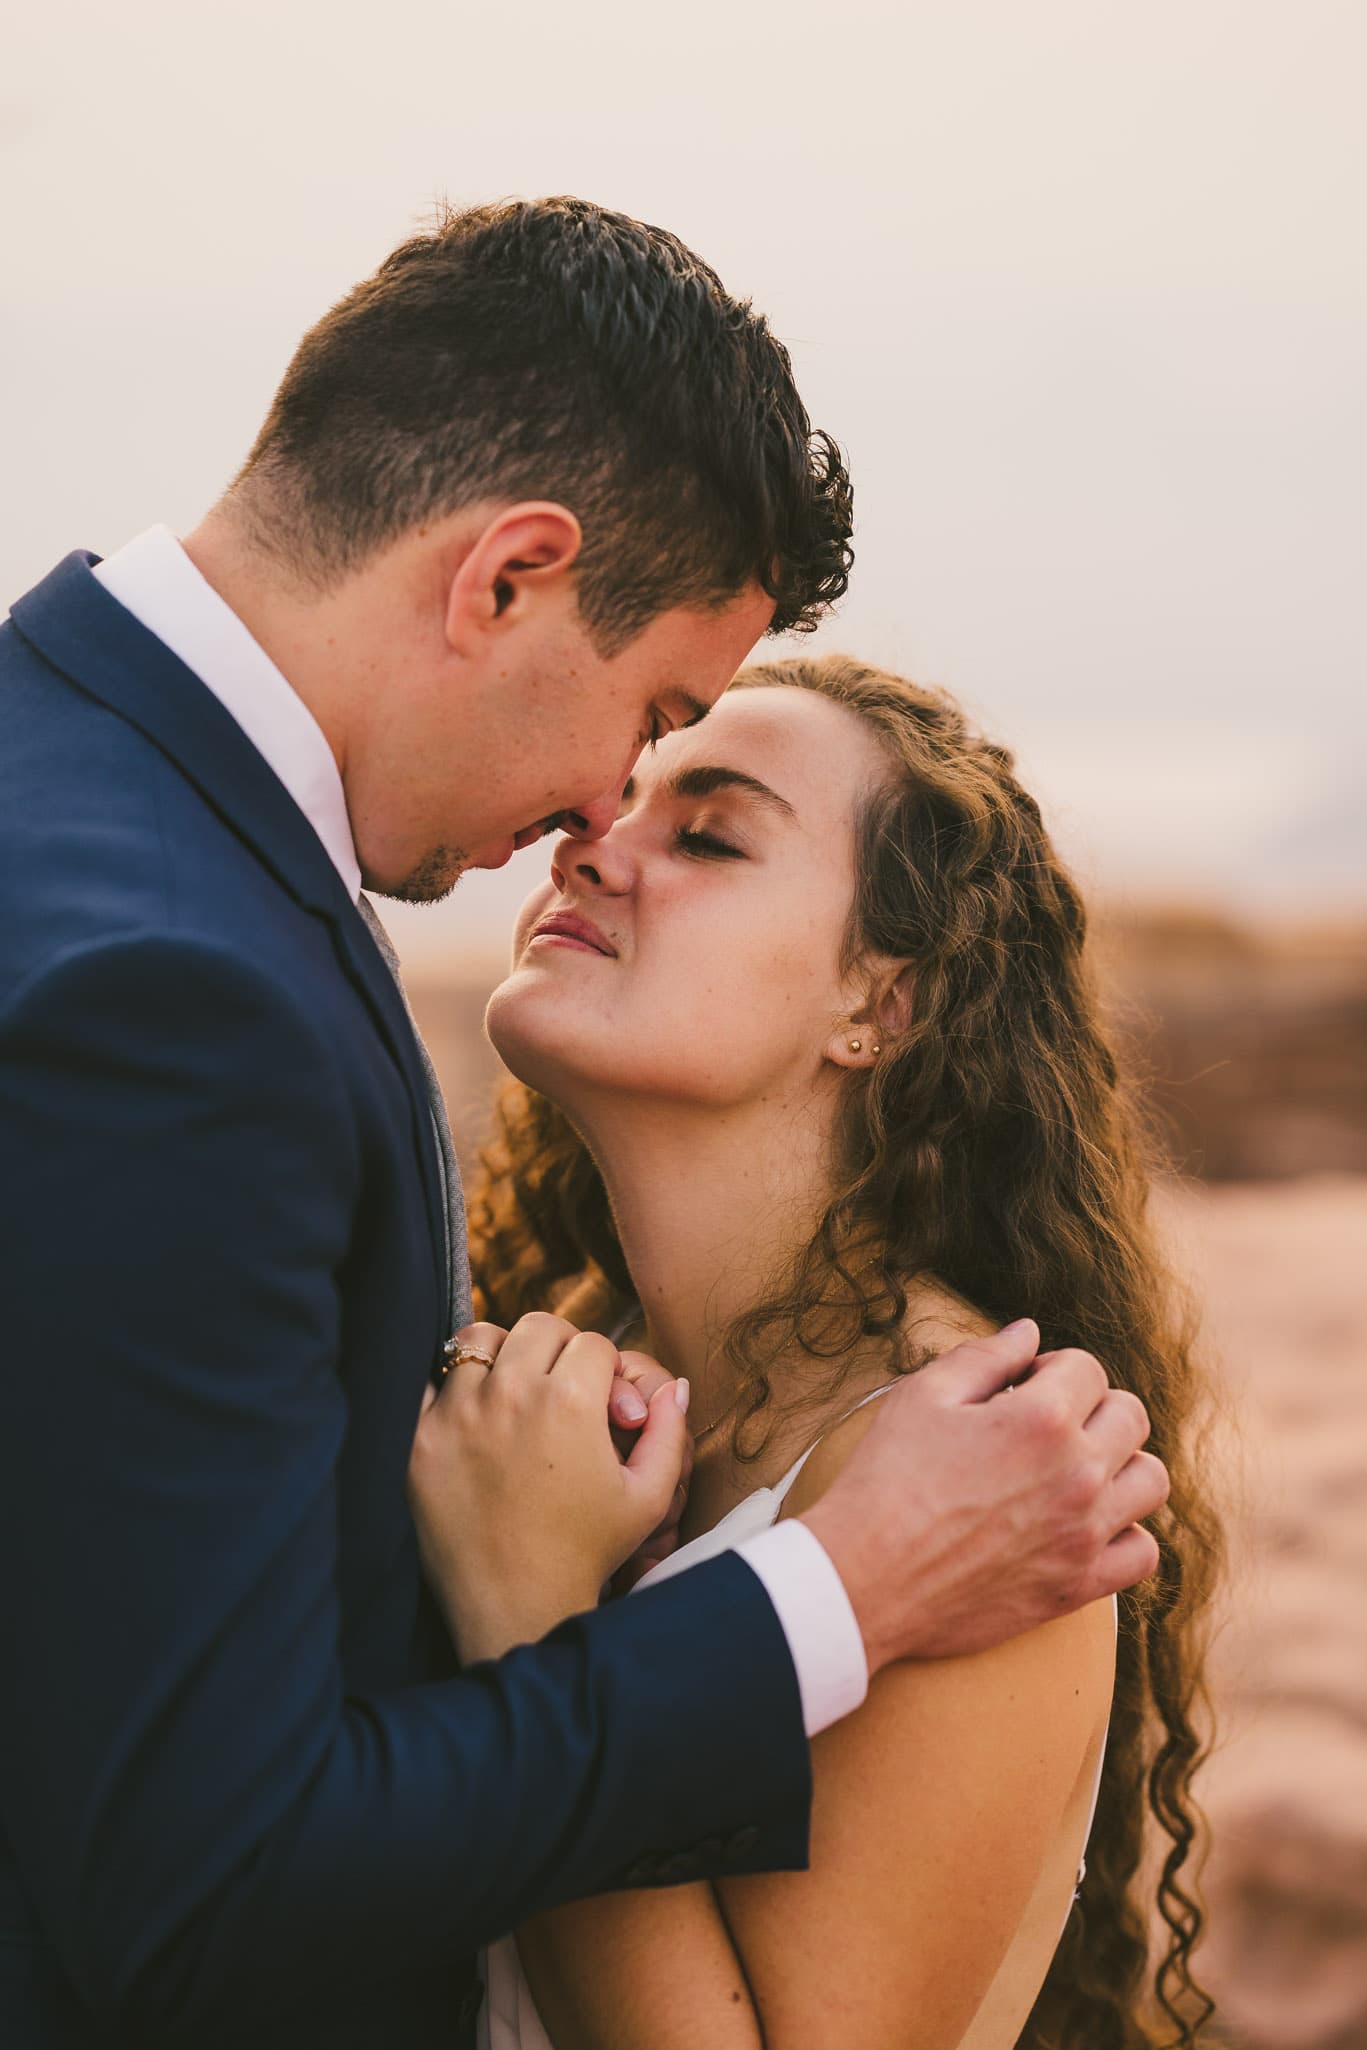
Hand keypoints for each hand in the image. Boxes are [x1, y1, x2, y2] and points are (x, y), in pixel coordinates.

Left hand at [407, 1316, 687, 1661]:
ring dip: (502, 1356)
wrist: (516, 1605)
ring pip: (479, 1341)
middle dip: (559, 1348)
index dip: (605, 1366)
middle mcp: (512, 1395)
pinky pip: (430, 1381)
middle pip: (538, 1326)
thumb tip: (675, 1386)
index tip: (601, 1395)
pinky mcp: (421, 1439)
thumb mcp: (649, 1498)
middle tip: (562, 1384)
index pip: (592, 1342)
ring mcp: (459, 1414)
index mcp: (571, 1402)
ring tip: (513, 1390)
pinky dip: (450, 1388)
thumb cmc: (587, 1553)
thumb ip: (670, 1432)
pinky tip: (471, 1415)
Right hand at [801, 1319, 1168, 1674]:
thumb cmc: (885, 1481)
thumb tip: (1028, 1334)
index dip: (1052, 1368)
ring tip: (1074, 1469)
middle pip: (1129, 1416)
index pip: (1087, 1368)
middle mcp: (1078, 1473)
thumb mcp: (922, 1397)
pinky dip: (1125, 1533)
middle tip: (1046, 1424)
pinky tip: (1085, 1523)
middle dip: (1091, 1406)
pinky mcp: (1078, 1585)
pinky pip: (1143, 1553)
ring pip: (1150, 1479)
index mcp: (1041, 1418)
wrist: (865, 1579)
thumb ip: (984, 1357)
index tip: (1021, 1388)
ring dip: (1119, 1463)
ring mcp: (1084, 1533)